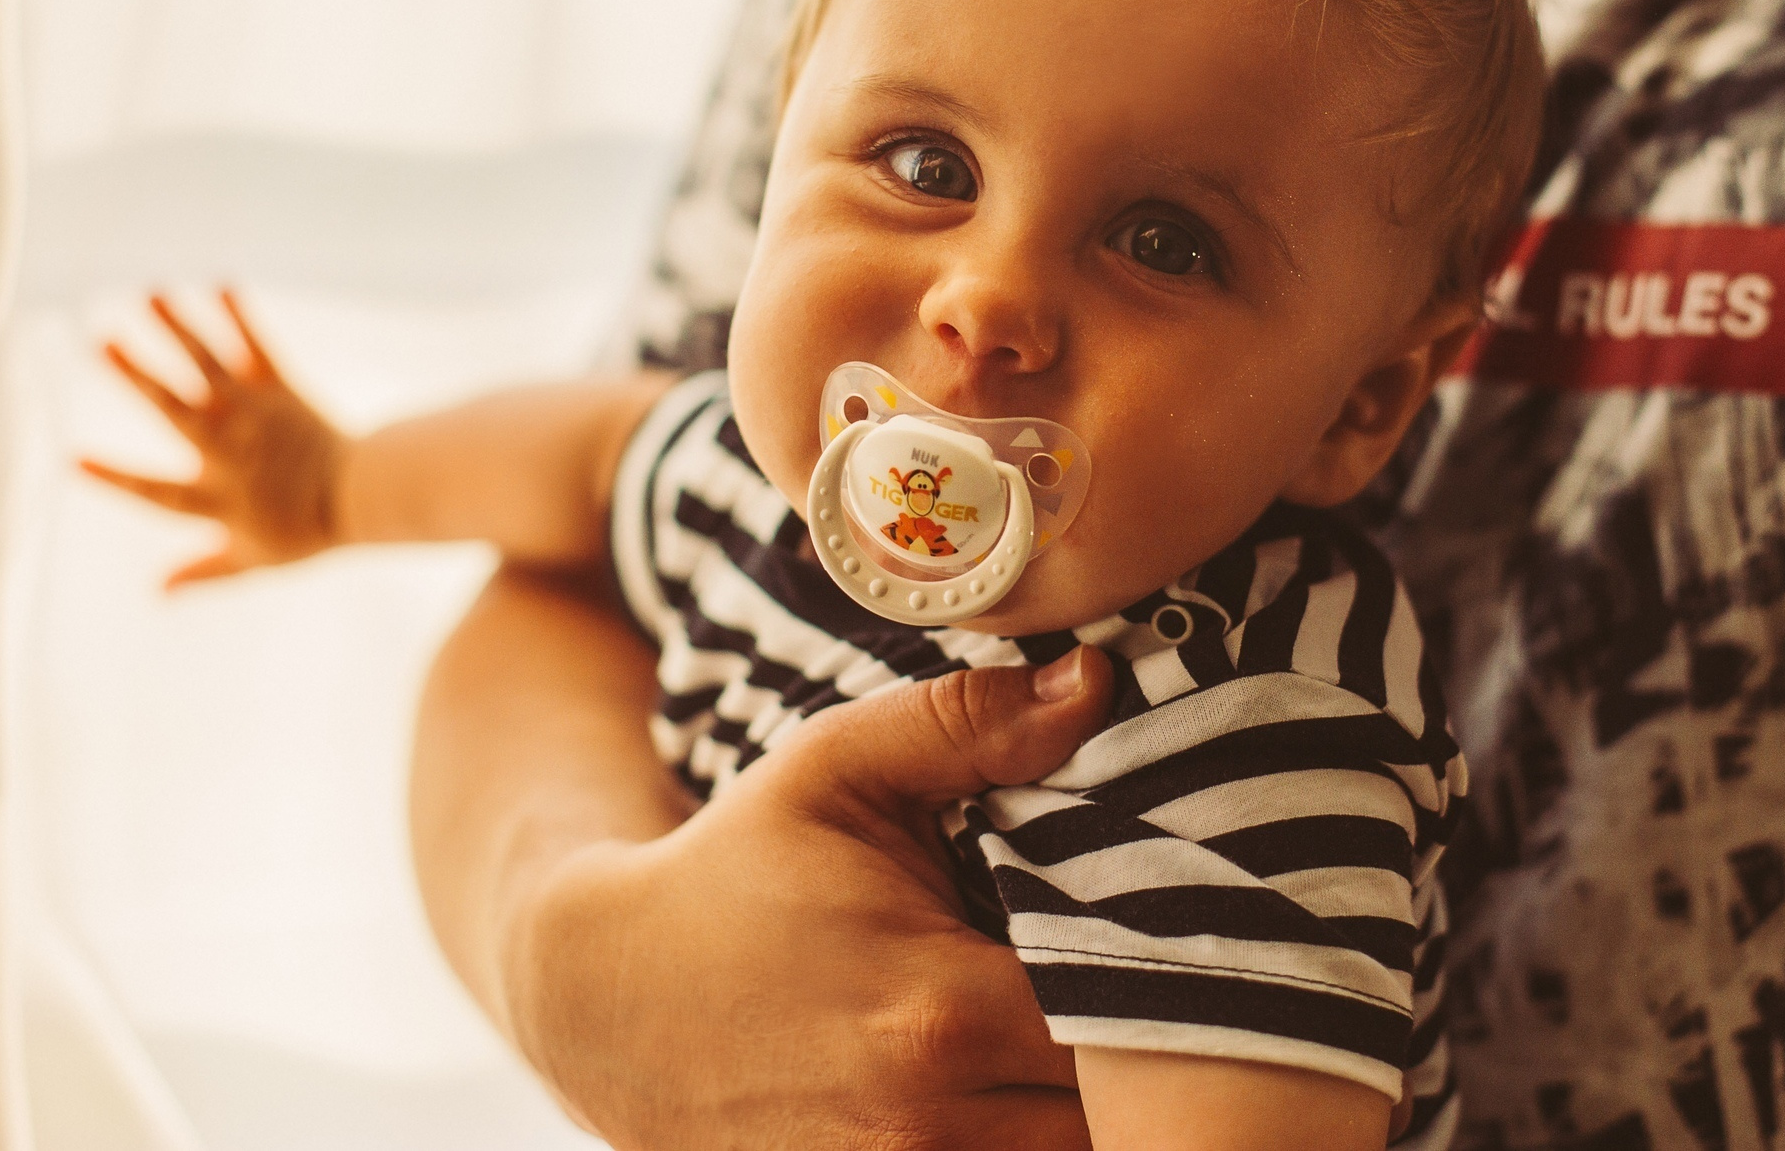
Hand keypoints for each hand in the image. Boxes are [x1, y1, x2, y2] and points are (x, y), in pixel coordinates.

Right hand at [79, 290, 346, 585]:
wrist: (366, 496)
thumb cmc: (303, 531)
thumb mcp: (252, 560)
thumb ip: (205, 571)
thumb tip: (157, 591)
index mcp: (218, 497)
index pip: (158, 491)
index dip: (116, 477)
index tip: (71, 458)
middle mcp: (232, 451)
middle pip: (178, 411)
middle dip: (139, 375)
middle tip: (101, 339)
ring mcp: (258, 416)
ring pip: (213, 367)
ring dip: (181, 328)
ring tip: (152, 292)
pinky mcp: (285, 391)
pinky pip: (260, 350)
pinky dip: (242, 319)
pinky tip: (221, 286)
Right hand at [505, 648, 1115, 1150]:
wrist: (605, 999)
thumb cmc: (739, 870)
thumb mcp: (839, 769)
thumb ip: (972, 723)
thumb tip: (1098, 680)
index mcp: (939, 1007)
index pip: (1133, 1017)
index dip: (1175, 979)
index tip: (1179, 930)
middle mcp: (929, 1122)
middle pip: (1117, 1118)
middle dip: (1151, 1056)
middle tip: (1164, 988)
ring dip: (1098, 1114)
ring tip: (1112, 1038)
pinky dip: (1029, 1143)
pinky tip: (1031, 1088)